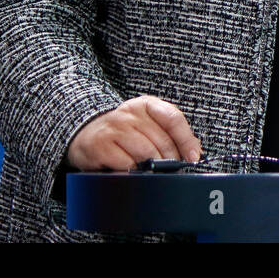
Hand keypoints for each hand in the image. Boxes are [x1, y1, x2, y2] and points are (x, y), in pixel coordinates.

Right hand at [66, 95, 201, 169]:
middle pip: (162, 141)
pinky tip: (131, 170)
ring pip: (146, 154)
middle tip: (168, 170)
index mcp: (145, 105)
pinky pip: (127, 165)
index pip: (173, 118)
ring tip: (150, 171)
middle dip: (170, 161)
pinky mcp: (101, 146)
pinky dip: (133, 172)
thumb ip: (170, 133)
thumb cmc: (122, 131)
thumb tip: (194, 152)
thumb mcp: (146, 124)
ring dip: (152, 168)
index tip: (193, 157)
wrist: (84, 132)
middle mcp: (129, 113)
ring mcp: (114, 128)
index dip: (186, 140)